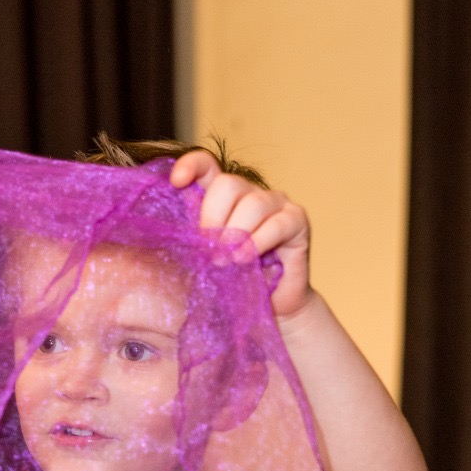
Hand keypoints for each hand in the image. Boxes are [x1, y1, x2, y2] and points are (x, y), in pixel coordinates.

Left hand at [170, 151, 313, 325]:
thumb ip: (193, 243)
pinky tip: (246, 260)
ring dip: (236, 234)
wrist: (273, 305)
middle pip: (228, 184)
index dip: (191, 165)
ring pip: (253, 203)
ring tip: (227, 261)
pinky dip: (257, 243)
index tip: (176, 182)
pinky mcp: (297, 219)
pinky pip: (276, 224)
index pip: (207, 166)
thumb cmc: (235, 282)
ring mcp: (276, 203)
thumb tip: (173, 238)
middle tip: (210, 250)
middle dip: (213, 217)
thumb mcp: (205, 260)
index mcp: (223, 198)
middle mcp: (250, 193)